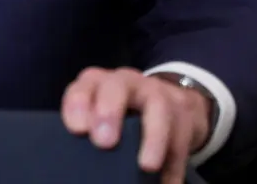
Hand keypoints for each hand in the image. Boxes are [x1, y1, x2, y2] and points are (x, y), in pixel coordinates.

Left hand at [61, 67, 211, 183]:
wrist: (165, 102)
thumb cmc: (117, 114)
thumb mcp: (97, 112)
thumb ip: (88, 128)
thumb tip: (74, 162)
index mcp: (98, 83)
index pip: (84, 85)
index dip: (79, 104)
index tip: (77, 129)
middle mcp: (126, 82)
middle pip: (116, 86)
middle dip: (109, 111)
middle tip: (104, 142)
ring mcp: (157, 94)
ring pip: (158, 108)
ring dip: (153, 138)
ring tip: (146, 165)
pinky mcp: (183, 113)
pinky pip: (181, 135)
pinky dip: (175, 162)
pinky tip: (167, 182)